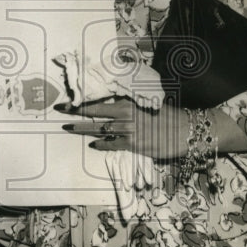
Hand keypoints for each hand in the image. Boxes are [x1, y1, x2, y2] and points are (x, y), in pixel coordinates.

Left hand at [62, 96, 189, 159]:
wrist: (185, 130)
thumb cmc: (167, 116)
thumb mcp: (146, 104)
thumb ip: (129, 104)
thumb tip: (113, 102)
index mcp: (128, 103)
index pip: (100, 102)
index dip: (82, 103)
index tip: (67, 102)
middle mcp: (125, 115)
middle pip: (95, 114)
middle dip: (76, 114)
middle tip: (60, 112)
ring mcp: (129, 131)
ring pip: (100, 129)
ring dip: (83, 129)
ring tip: (68, 128)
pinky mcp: (134, 145)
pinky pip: (113, 145)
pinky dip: (102, 145)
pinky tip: (93, 144)